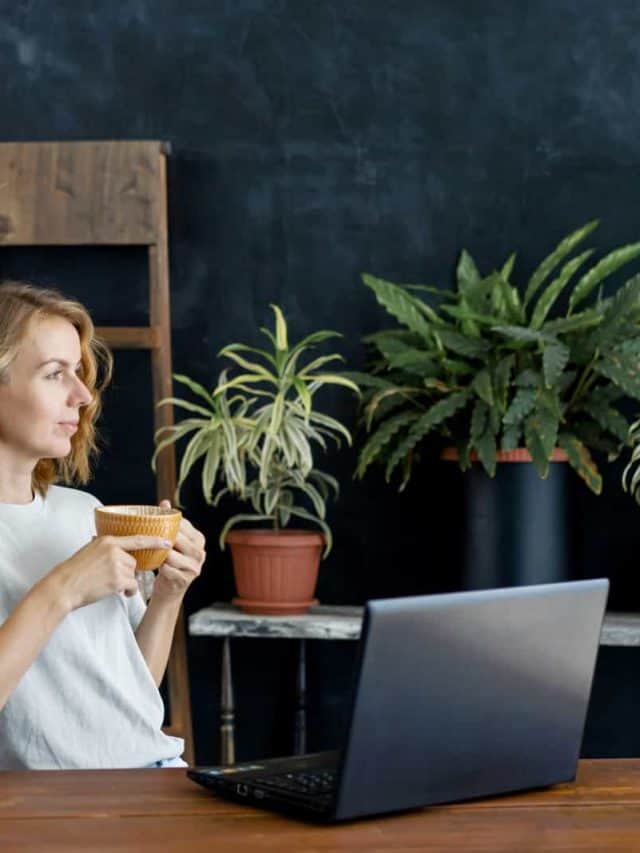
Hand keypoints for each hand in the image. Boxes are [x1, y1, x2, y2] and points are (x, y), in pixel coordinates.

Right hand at [49, 534, 172, 612]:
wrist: (64, 587)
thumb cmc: (74, 570)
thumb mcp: (89, 550)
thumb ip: (104, 546)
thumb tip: (110, 543)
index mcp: (108, 540)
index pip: (137, 539)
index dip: (154, 540)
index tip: (168, 541)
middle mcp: (114, 550)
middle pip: (133, 561)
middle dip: (126, 571)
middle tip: (110, 577)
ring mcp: (116, 565)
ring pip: (133, 574)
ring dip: (125, 581)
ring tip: (108, 584)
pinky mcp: (118, 580)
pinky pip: (132, 585)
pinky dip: (128, 590)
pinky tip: (117, 591)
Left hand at [151, 500, 206, 602]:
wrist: (170, 590)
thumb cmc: (170, 561)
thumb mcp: (173, 541)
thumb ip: (170, 522)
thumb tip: (165, 502)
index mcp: (199, 539)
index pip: (182, 525)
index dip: (167, 524)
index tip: (154, 525)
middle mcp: (200, 552)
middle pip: (177, 539)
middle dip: (161, 538)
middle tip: (148, 538)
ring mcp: (194, 567)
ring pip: (171, 555)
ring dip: (159, 554)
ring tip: (150, 553)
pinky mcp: (185, 579)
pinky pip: (167, 569)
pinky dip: (160, 567)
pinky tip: (156, 566)